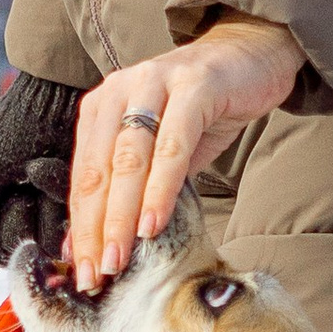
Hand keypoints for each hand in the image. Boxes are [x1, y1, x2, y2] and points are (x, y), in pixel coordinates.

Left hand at [68, 15, 301, 288]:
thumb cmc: (204, 109)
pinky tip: (154, 222)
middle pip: (99, 171)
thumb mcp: (163, 152)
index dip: (81, 229)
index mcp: (102, 108)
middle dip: (94, 230)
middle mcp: (119, 91)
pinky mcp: (193, 87)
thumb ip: (136, 190)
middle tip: (94, 276)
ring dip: (121, 215)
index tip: (82, 272)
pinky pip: (172, 145)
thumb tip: (107, 246)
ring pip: (129, 159)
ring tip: (119, 259)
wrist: (251, 55)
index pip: (84, 177)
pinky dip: (160, 187)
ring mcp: (155, 84)